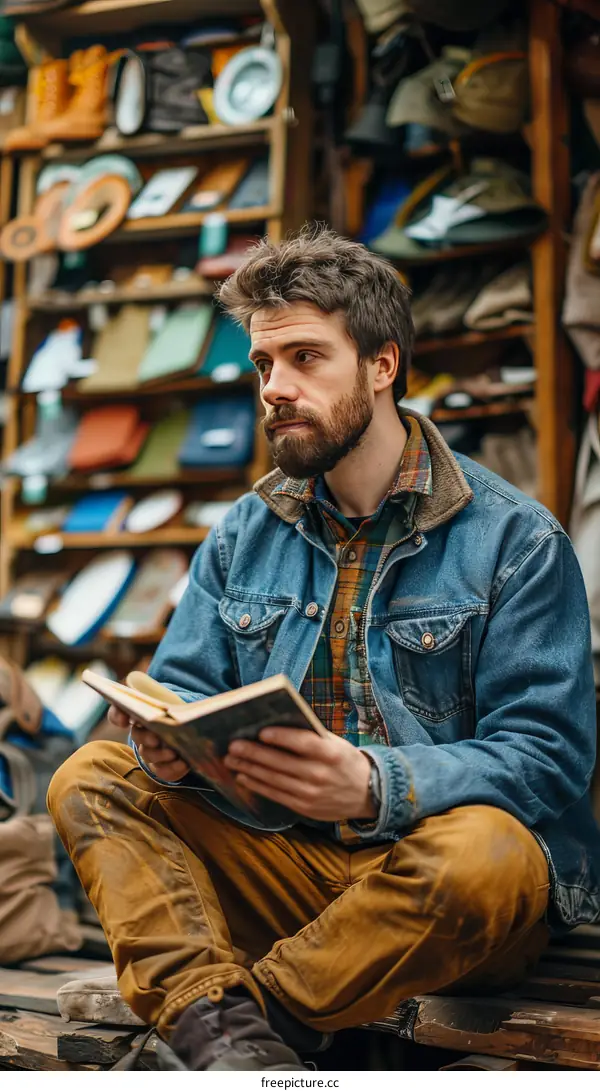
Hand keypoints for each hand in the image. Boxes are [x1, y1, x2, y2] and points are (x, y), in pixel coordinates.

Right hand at [107, 704, 189, 781]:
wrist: (185, 732)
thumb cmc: (173, 713)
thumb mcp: (167, 702)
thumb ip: (161, 697)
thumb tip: (172, 681)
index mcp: (138, 713)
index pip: (118, 713)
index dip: (118, 716)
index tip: (125, 720)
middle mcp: (141, 734)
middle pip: (137, 736)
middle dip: (145, 737)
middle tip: (156, 738)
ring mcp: (150, 751)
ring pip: (149, 754)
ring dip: (160, 754)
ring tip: (173, 752)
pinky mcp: (161, 766)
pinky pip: (162, 770)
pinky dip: (172, 768)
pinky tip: (183, 763)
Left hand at [223, 727, 376, 821]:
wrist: (367, 794)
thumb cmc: (345, 761)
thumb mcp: (336, 744)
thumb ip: (311, 736)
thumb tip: (277, 724)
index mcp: (331, 754)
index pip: (303, 743)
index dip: (281, 737)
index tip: (261, 731)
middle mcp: (320, 774)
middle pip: (281, 763)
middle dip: (254, 754)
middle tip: (233, 746)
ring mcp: (311, 794)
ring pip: (274, 780)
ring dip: (249, 769)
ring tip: (231, 760)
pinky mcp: (304, 808)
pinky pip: (276, 795)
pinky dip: (258, 785)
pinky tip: (244, 777)